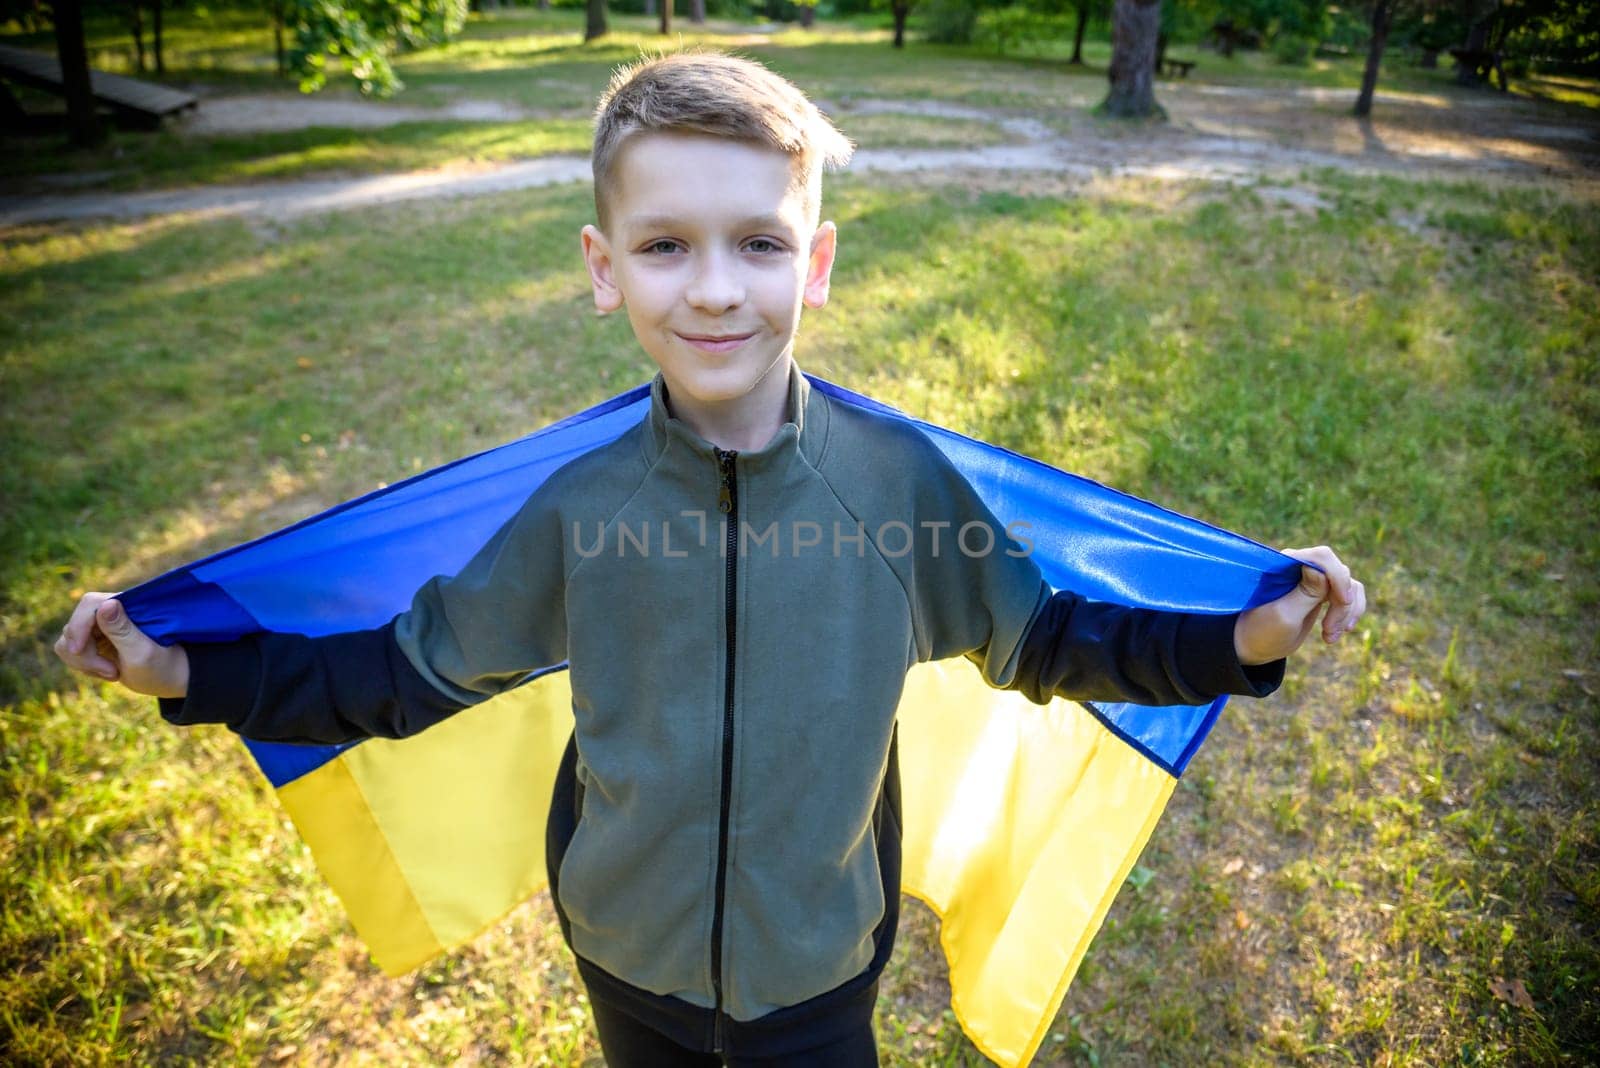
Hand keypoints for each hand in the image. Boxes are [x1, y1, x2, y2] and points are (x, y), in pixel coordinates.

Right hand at [54, 592, 188, 697]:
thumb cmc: (162, 666)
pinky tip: (108, 672)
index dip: (79, 626)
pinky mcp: (92, 641)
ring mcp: (99, 626)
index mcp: (126, 606)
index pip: (90, 604)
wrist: (168, 679)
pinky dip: (85, 666)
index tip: (79, 650)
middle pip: (74, 626)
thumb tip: (107, 604)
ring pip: (67, 641)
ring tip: (114, 673)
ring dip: (85, 663)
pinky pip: (70, 652)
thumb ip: (122, 630)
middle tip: (113, 673)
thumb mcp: (142, 652)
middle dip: (85, 654)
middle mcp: (110, 611)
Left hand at [1234, 546, 1366, 665]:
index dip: (1338, 577)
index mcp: (1285, 565)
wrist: (1256, 645)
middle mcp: (1302, 566)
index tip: (1342, 602)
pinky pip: (1350, 596)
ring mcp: (1315, 579)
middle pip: (1340, 573)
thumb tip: (1320, 570)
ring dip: (1346, 612)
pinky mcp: (1324, 592)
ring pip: (1351, 586)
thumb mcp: (1284, 615)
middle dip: (1341, 604)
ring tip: (1330, 637)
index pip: (1322, 557)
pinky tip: (1340, 632)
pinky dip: (1349, 614)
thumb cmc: (1263, 631)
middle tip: (1328, 632)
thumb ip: (1306, 593)